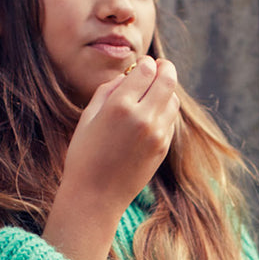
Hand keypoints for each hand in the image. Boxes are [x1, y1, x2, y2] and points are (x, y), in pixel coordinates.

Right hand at [41, 56, 179, 259]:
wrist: (95, 196)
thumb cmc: (84, 155)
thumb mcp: (88, 117)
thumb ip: (108, 90)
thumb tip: (128, 76)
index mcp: (120, 106)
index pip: (146, 70)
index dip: (145, 63)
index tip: (141, 64)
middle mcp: (143, 118)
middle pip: (167, 79)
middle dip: (164, 68)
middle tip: (159, 66)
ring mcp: (157, 134)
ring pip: (173, 99)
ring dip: (167, 89)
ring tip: (155, 90)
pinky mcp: (163, 148)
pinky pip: (171, 119)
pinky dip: (166, 109)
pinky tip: (153, 111)